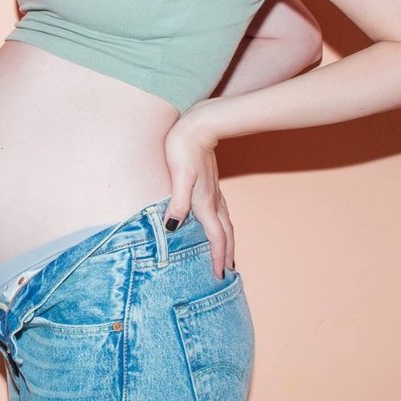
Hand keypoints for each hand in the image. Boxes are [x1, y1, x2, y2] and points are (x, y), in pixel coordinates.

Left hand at [163, 99, 233, 279]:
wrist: (198, 125)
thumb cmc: (184, 148)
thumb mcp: (178, 176)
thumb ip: (178, 202)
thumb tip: (173, 228)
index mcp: (205, 201)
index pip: (216, 236)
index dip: (218, 256)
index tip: (221, 275)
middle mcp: (213, 199)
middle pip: (225, 233)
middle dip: (227, 254)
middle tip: (228, 273)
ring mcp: (214, 191)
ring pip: (225, 222)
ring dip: (227, 241)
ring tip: (228, 255)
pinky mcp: (210, 183)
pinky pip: (220, 212)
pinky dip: (222, 225)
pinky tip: (217, 224)